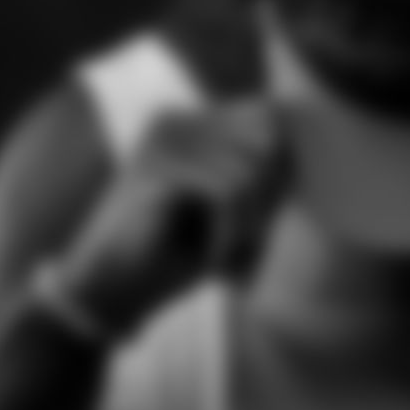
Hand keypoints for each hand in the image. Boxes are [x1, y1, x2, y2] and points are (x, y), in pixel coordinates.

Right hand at [53, 100, 288, 339]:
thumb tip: (299, 154)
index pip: (271, 122)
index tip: (255, 221)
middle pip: (268, 145)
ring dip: (248, 225)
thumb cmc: (178, 253)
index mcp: (192, 120)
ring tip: (221, 251)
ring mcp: (165, 140)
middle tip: (237, 241)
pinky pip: (230, 195)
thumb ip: (264, 175)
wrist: (110, 291)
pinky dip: (231, 234)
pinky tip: (210, 257)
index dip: (278, 176)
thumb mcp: (233, 210)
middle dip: (265, 202)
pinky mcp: (159, 169)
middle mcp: (178, 118)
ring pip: (253, 172)